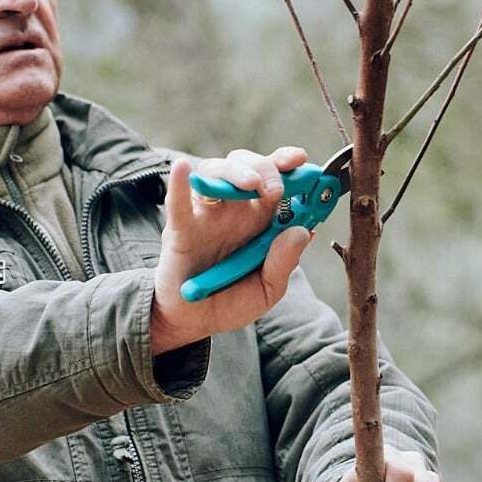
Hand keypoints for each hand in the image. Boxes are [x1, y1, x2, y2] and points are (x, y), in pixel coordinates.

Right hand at [151, 147, 313, 353]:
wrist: (194, 322)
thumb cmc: (232, 300)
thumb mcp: (268, 289)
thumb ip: (284, 262)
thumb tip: (303, 231)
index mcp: (260, 218)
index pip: (275, 178)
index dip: (287, 163)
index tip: (301, 160)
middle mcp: (234, 208)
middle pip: (247, 166)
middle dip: (265, 167)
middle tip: (276, 188)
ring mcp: (206, 215)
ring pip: (215, 172)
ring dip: (234, 171)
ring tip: (250, 184)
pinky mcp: (180, 230)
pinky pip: (178, 204)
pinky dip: (179, 185)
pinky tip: (182, 169)